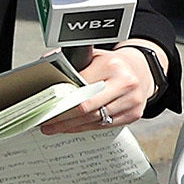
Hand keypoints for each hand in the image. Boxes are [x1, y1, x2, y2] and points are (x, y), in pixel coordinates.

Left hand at [36, 45, 159, 135]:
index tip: (45, 105)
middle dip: (62, 117)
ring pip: (94, 119)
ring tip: (54, 127)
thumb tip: (44, 66)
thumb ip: (71, 62)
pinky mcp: (134, 114)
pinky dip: (86, 127)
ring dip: (71, 126)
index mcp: (111, 65)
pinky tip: (72, 127)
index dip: (60, 98)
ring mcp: (132, 101)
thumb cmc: (112, 64)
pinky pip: (104, 125)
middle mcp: (125, 83)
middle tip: (45, 122)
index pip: (79, 86)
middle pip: (86, 107)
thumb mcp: (93, 56)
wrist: (140, 70)